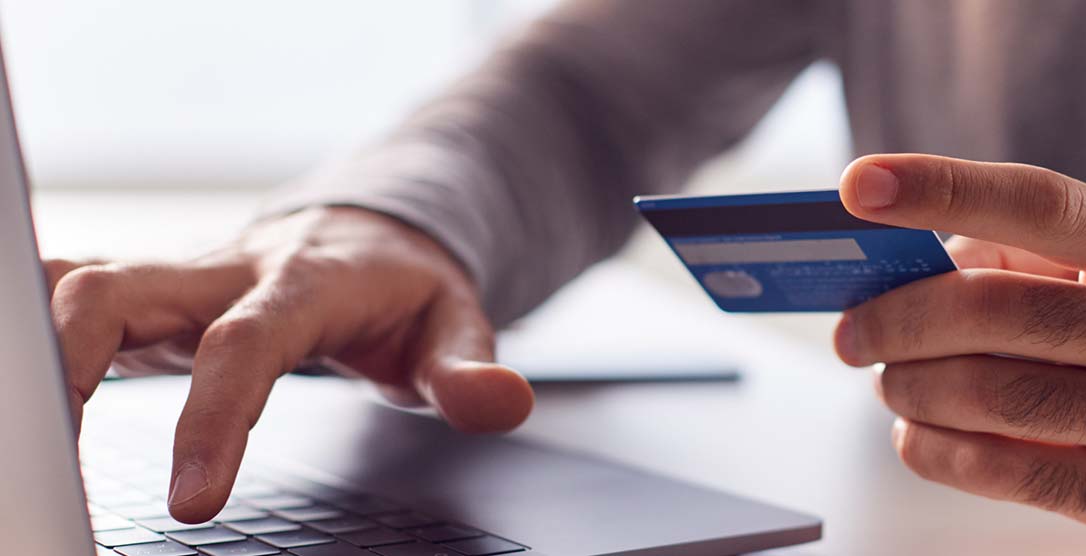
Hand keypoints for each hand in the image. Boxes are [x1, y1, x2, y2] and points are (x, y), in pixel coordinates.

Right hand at [47, 207, 533, 522]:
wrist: (374, 231)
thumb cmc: (406, 288)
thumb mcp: (455, 324)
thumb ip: (468, 369)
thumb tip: (502, 403)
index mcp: (304, 284)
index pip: (245, 346)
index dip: (213, 420)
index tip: (192, 501)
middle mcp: (225, 271)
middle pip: (121, 290)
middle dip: (72, 359)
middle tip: (57, 454)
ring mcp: (181, 278)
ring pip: (80, 287)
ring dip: (43, 350)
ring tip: (36, 437)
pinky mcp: (154, 294)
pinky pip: (76, 299)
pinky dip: (42, 339)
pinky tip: (36, 399)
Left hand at [835, 154, 1085, 553]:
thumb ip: (1026, 258)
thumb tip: (906, 269)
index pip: (1042, 203)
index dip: (944, 188)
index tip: (861, 185)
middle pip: (999, 310)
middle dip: (899, 319)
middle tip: (853, 331)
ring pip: (993, 395)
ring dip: (912, 387)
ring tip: (889, 381)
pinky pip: (1004, 470)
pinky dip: (936, 450)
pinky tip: (918, 434)